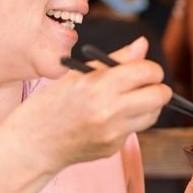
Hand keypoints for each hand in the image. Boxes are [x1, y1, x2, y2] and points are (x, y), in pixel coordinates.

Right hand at [9, 37, 171, 173]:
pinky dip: (129, 121)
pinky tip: (108, 119)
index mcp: (99, 86)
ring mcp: (113, 133)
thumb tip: (143, 44)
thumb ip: (116, 60)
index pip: (146, 72)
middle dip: (158, 88)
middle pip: (159, 96)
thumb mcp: (78, 74)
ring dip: (148, 106)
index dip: (151, 69)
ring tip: (127, 100)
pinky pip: (134, 129)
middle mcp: (109, 111)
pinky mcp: (113, 148)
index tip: (147, 70)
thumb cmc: (52, 103)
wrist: (33, 142)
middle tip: (148, 85)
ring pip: (152, 115)